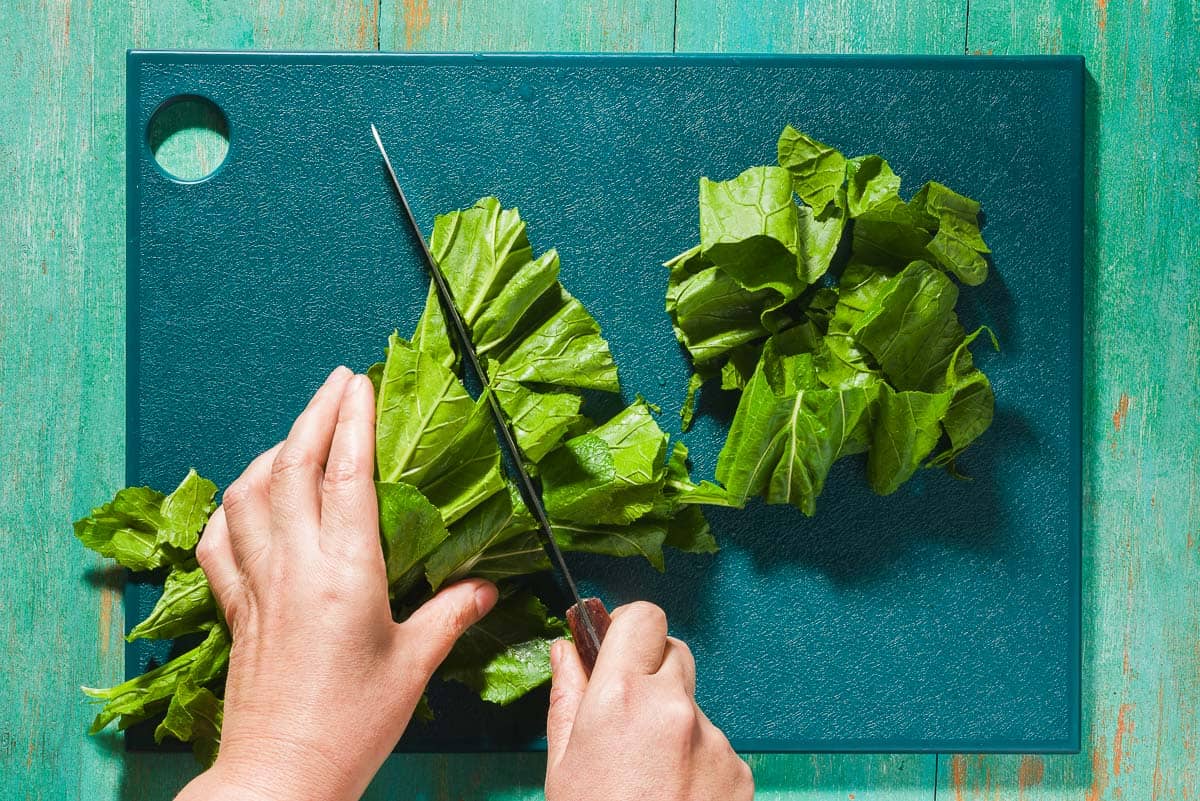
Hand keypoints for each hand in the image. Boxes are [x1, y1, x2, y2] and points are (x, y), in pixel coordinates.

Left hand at [177, 367, 498, 800]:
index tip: (360, 382)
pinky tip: (248, 499)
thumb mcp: (415, 665)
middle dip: (314, 414)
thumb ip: (450, 616)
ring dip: (273, 451)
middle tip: (336, 381)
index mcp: (345, 574)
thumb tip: (486, 588)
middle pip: (292, 467)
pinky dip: (231, 507)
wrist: (282, 773)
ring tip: (297, 432)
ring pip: (249, 494)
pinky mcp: (234, 607)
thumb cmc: (353, 724)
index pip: (345, 476)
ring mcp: (257, 584)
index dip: (352, 422)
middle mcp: (294, 567)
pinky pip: (219, 540)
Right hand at [544, 602, 753, 800]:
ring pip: (693, 704)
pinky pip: (715, 745)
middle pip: (673, 653)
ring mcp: (713, 740)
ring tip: (648, 777)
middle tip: (627, 714)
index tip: (616, 645)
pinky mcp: (739, 771)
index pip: (644, 618)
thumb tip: (565, 649)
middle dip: (651, 672)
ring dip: (673, 722)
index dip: (628, 627)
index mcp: (620, 698)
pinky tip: (674, 796)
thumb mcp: (562, 764)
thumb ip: (567, 696)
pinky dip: (696, 761)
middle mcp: (673, 708)